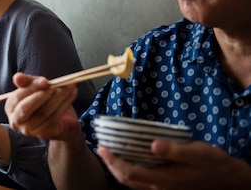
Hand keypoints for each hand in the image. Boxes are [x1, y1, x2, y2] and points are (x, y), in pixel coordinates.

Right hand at [4, 72, 80, 139]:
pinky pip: (54, 118)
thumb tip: (17, 77)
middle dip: (41, 96)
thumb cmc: (44, 100)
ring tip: (69, 86)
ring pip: (43, 113)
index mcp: (11, 107)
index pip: (17, 97)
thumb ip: (27, 81)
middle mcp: (16, 121)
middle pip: (25, 109)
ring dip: (58, 97)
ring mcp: (29, 130)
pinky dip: (64, 103)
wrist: (61, 119)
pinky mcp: (44, 133)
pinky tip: (71, 94)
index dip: (31, 88)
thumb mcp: (36, 87)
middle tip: (55, 86)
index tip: (45, 81)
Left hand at [99, 139, 250, 189]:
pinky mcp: (166, 187)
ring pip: (132, 183)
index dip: (113, 161)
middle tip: (101, 148)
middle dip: (111, 165)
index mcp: (165, 180)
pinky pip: (141, 182)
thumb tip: (153, 144)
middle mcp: (160, 188)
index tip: (102, 147)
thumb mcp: (197, 153)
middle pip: (127, 180)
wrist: (229, 180)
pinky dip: (129, 172)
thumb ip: (174, 150)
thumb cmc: (213, 164)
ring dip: (118, 169)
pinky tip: (128, 160)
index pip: (130, 172)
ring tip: (109, 153)